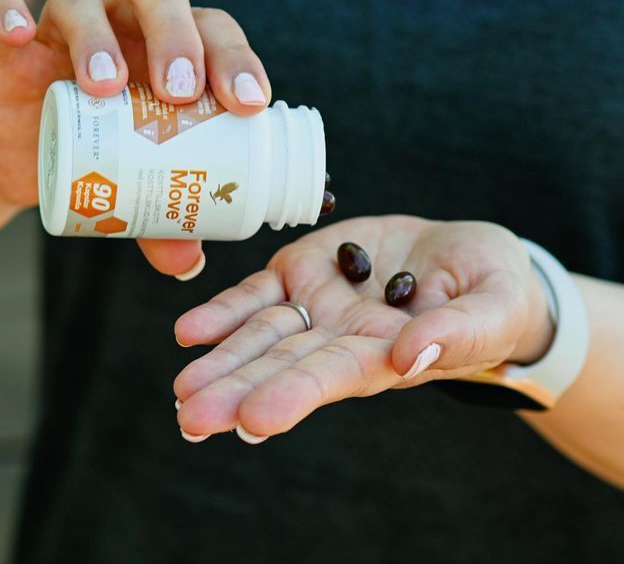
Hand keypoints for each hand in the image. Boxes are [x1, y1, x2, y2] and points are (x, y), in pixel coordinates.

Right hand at [0, 0, 270, 274]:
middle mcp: (123, 27)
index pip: (212, 32)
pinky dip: (5, 12)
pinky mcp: (7, 46)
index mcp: (169, 53)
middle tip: (180, 93)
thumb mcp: (136, 191)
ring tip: (106, 87)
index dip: (235, 57)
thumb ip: (164, 220)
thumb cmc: (101, 163)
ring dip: (97, 37)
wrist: (27, 160)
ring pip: (82, 2)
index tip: (248, 103)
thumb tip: (188, 264)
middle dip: (176, 36)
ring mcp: (62, 31)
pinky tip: (16, 33)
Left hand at [173, 216, 552, 440]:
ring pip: (262, 334)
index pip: (335, 377)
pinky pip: (259, 293)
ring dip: (221, 359)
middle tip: (193, 417)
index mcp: (386, 356)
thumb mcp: (494, 307)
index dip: (296, 394)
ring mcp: (318, 304)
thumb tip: (411, 355)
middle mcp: (341, 338)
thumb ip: (459, 332)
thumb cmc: (493, 291)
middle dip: (238, 390)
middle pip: (283, 364)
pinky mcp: (304, 268)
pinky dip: (225, 311)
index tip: (254, 419)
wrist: (466, 257)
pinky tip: (190, 332)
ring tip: (182, 387)